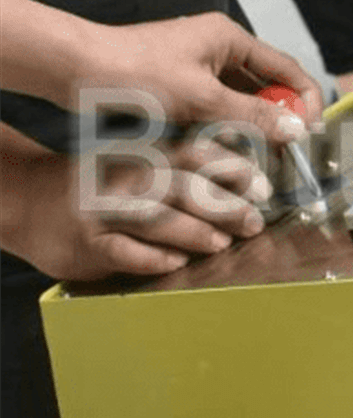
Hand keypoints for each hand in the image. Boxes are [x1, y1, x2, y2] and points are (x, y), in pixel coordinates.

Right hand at [1, 126, 271, 281]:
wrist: (27, 200)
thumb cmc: (99, 188)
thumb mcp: (138, 167)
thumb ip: (183, 171)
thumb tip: (244, 179)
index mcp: (141, 157)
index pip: (190, 154)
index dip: (228, 168)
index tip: (259, 185)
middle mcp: (123, 178)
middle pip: (178, 187)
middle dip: (221, 205)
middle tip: (252, 221)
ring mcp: (103, 211)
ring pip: (153, 218)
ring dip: (192, 232)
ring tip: (220, 243)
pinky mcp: (87, 244)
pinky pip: (124, 252)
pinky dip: (154, 257)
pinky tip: (177, 262)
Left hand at [85, 12, 324, 145]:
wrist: (79, 72)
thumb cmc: (133, 73)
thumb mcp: (201, 98)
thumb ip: (253, 116)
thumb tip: (298, 130)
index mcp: (229, 39)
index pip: (288, 70)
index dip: (307, 102)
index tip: (313, 135)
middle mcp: (220, 52)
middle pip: (270, 90)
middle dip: (283, 121)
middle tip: (292, 155)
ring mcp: (203, 73)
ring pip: (248, 107)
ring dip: (258, 132)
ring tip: (265, 160)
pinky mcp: (188, 94)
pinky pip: (224, 116)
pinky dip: (234, 136)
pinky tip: (235, 156)